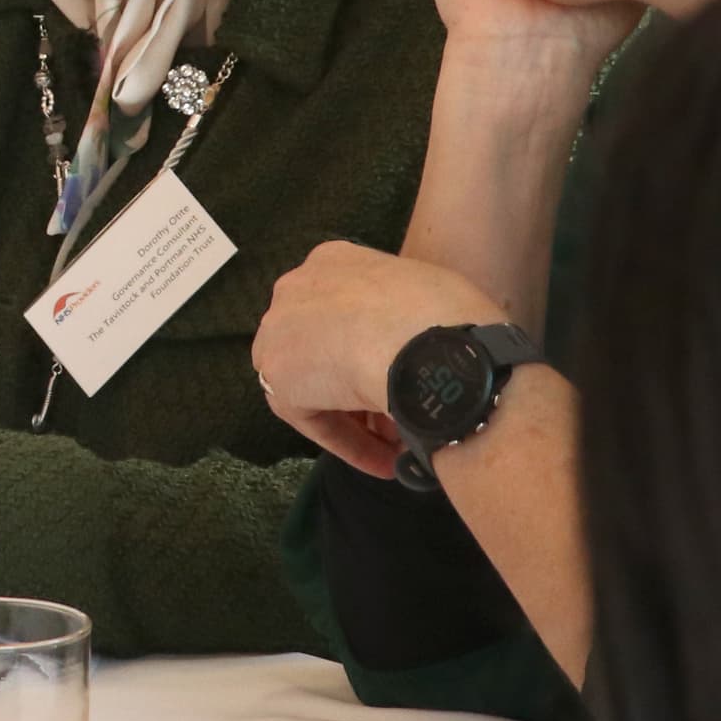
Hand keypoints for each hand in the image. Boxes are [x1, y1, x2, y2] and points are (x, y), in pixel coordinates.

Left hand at [254, 242, 509, 476]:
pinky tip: (383, 461)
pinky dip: (348, 441)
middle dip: (359, 387)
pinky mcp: (277, 376)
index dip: (373, 351)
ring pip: (318, 383)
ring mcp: (279, 329)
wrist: (419, 336)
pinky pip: (315, 417)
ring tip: (399, 446)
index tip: (401, 377)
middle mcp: (297, 287)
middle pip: (325, 348)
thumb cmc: (443, 310)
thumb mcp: (430, 293)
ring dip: (357, 418)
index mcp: (334, 259)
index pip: (344, 313)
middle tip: (398, 416)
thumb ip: (406, 313)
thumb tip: (416, 351)